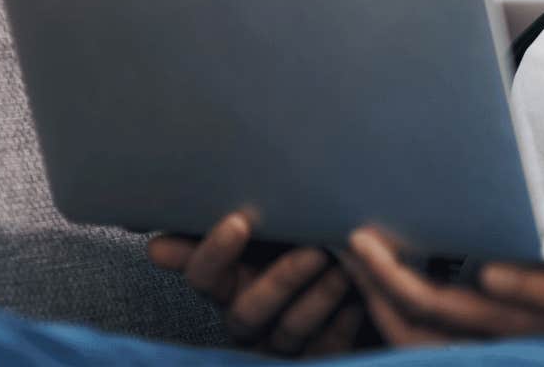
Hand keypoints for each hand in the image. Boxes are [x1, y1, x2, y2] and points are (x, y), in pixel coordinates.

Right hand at [148, 211, 380, 356]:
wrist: (345, 262)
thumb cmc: (299, 235)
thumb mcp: (273, 222)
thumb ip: (244, 208)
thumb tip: (186, 192)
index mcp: (228, 281)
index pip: (203, 276)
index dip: (214, 254)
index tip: (238, 221)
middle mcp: (249, 315)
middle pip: (248, 310)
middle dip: (282, 279)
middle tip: (314, 251)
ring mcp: (280, 340)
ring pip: (290, 330)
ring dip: (318, 299)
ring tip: (344, 270)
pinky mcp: (317, 355)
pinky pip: (325, 347)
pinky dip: (341, 324)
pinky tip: (358, 301)